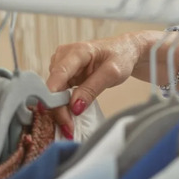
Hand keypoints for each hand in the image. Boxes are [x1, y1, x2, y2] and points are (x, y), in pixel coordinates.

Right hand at [45, 30, 178, 137]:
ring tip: (69, 125)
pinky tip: (69, 116)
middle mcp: (63, 55)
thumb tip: (74, 107)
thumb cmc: (121, 57)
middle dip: (58, 108)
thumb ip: (92, 89)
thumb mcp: (112, 73)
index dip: (54, 95)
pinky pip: (59, 91)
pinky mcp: (64, 73)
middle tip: (68, 128)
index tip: (57, 115)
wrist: (125, 50)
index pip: (58, 74)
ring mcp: (61, 64)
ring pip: (54, 90)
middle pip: (53, 85)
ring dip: (59, 108)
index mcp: (77, 51)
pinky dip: (63, 104)